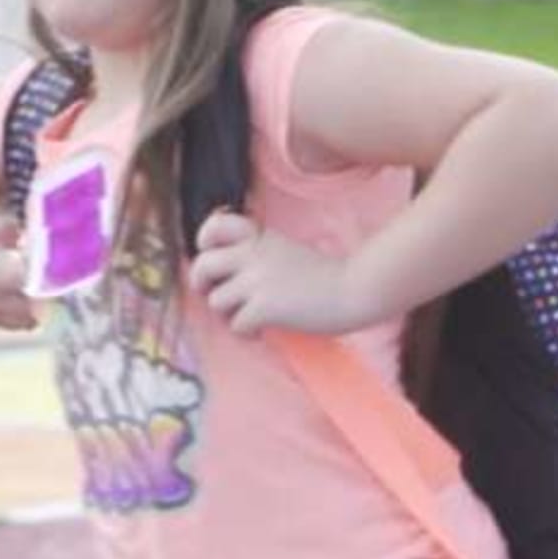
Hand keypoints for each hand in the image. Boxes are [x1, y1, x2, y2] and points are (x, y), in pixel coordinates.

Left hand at [188, 211, 377, 335]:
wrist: (357, 290)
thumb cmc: (327, 276)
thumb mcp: (285, 249)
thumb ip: (257, 252)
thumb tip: (224, 268)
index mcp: (259, 237)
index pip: (216, 225)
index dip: (205, 239)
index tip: (209, 252)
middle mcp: (253, 254)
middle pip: (202, 264)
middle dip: (201, 283)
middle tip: (213, 294)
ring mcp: (257, 280)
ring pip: (216, 300)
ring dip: (227, 315)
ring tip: (247, 319)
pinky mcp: (265, 306)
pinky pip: (235, 324)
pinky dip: (245, 333)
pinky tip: (260, 333)